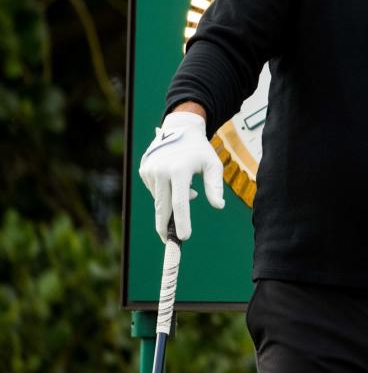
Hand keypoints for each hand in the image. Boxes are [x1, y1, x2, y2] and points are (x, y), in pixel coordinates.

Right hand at [138, 111, 224, 241]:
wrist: (179, 129)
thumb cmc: (200, 150)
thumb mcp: (213, 165)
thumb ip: (215, 186)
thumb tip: (218, 206)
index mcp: (179, 170)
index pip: (179, 203)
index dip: (182, 221)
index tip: (184, 237)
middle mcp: (161, 171)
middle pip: (163, 207)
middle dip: (165, 227)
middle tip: (169, 242)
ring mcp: (149, 171)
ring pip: (160, 200)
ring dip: (172, 203)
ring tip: (189, 189)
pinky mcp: (143, 171)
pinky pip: (155, 191)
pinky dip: (166, 193)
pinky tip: (176, 180)